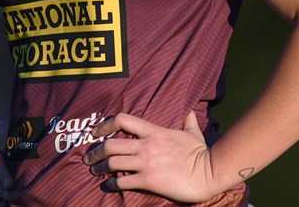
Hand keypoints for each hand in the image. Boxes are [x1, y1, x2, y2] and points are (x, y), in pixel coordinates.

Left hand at [82, 111, 216, 202]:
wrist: (210, 172)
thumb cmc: (201, 153)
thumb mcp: (192, 133)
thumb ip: (188, 121)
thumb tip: (190, 113)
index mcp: (153, 130)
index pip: (122, 120)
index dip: (104, 124)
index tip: (95, 132)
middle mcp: (146, 145)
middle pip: (110, 144)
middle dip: (95, 152)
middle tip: (88, 158)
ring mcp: (146, 162)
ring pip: (113, 163)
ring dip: (100, 168)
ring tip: (94, 172)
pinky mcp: (149, 180)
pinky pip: (123, 182)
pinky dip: (112, 184)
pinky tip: (109, 186)